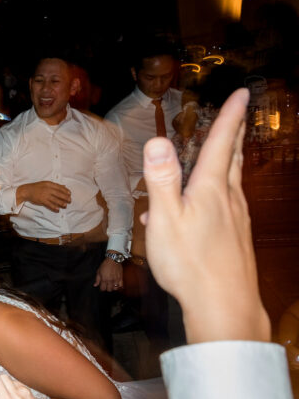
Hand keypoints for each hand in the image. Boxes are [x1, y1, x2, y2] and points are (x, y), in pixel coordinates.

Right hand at [16, 181, 71, 211]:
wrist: (27, 191)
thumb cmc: (36, 187)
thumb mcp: (46, 183)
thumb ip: (55, 185)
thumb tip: (64, 186)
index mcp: (49, 184)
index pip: (59, 187)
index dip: (65, 191)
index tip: (69, 194)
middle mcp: (47, 189)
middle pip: (59, 194)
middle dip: (65, 197)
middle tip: (69, 200)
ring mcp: (45, 195)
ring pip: (55, 200)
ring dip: (61, 203)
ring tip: (65, 205)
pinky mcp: (42, 201)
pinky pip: (49, 205)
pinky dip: (54, 207)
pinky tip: (57, 209)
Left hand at [94, 256, 123, 291]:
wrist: (113, 260)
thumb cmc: (105, 265)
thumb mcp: (98, 271)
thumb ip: (97, 279)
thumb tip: (95, 285)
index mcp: (104, 279)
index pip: (103, 289)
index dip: (101, 289)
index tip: (101, 287)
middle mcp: (110, 280)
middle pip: (109, 290)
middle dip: (107, 289)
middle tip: (106, 286)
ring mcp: (116, 280)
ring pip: (115, 289)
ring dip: (113, 288)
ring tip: (111, 285)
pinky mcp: (121, 278)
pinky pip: (121, 286)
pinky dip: (119, 287)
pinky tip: (117, 285)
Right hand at [142, 87, 270, 342]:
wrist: (225, 305)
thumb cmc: (190, 263)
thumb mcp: (166, 219)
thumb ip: (161, 180)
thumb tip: (157, 140)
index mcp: (211, 190)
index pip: (221, 144)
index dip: (230, 116)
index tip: (240, 93)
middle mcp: (229, 200)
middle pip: (232, 159)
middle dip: (234, 134)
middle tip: (239, 114)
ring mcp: (236, 220)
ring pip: (231, 182)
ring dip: (226, 163)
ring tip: (220, 154)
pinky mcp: (236, 238)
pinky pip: (225, 207)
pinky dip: (214, 196)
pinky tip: (193, 212)